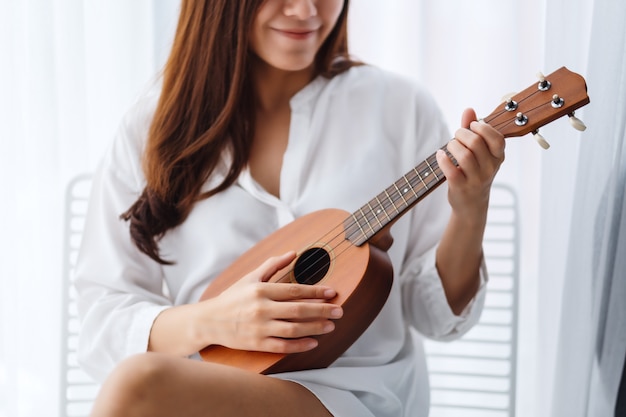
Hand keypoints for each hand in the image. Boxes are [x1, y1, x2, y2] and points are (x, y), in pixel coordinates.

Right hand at [195, 251, 342, 353]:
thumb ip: (273, 264)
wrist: (209, 321)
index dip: (316, 291)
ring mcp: (260, 328)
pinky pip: (283, 346)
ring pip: (294, 329)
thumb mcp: (250, 277)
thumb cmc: (232, 297)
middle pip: (298, 309)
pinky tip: (313, 342)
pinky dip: (300, 345)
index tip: (332, 292)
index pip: (295, 290)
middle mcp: (261, 308)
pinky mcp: (257, 344)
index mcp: (261, 290)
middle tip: (339, 310)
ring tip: (331, 325)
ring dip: (315, 327)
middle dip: (322, 310)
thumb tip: (294, 253)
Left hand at [436, 108, 504, 216]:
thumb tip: (469, 110)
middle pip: (475, 142)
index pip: (497, 138)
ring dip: (452, 146)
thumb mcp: (479, 151)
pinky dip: (443, 159)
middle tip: (456, 137)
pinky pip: (451, 170)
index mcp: (498, 157)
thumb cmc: (474, 171)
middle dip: (461, 134)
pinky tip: (440, 155)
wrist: (471, 204)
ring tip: (449, 147)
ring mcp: (476, 179)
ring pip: (464, 155)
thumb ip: (473, 129)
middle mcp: (490, 168)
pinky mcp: (461, 187)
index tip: (472, 127)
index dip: (482, 128)